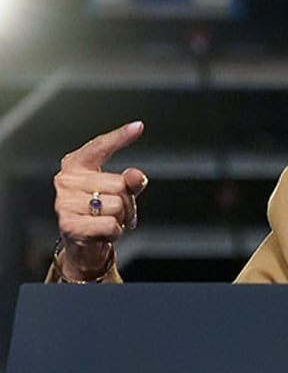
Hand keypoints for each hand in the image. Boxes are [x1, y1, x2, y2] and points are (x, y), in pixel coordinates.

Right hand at [53, 121, 147, 278]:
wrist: (83, 246)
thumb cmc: (100, 214)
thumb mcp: (119, 194)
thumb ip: (130, 181)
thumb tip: (135, 175)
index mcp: (76, 166)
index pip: (99, 147)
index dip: (119, 137)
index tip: (138, 126)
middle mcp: (66, 181)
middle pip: (119, 184)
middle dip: (128, 202)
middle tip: (120, 211)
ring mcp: (65, 203)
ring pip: (117, 205)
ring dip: (121, 218)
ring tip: (109, 221)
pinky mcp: (70, 225)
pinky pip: (110, 225)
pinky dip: (115, 232)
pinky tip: (103, 233)